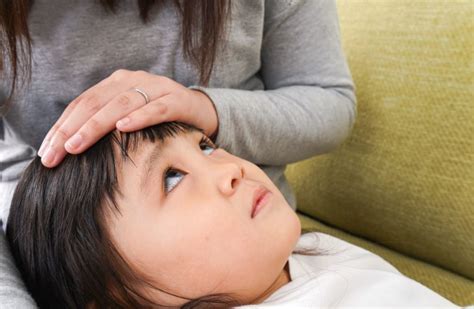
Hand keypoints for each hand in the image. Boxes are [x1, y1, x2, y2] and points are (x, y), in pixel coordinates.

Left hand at [38, 69, 217, 167]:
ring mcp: (156, 88)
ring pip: (121, 104)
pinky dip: (140, 117)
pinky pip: (157, 108)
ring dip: (96, 126)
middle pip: (95, 103)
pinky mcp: (177, 100)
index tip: (46, 152)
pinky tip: (123, 127)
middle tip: (54, 154)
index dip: (61, 126)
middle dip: (71, 129)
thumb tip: (70, 150)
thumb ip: (105, 125)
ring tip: (76, 145)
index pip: (82, 103)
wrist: (200, 111)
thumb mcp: (129, 118)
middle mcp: (133, 80)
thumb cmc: (159, 121)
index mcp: (116, 83)